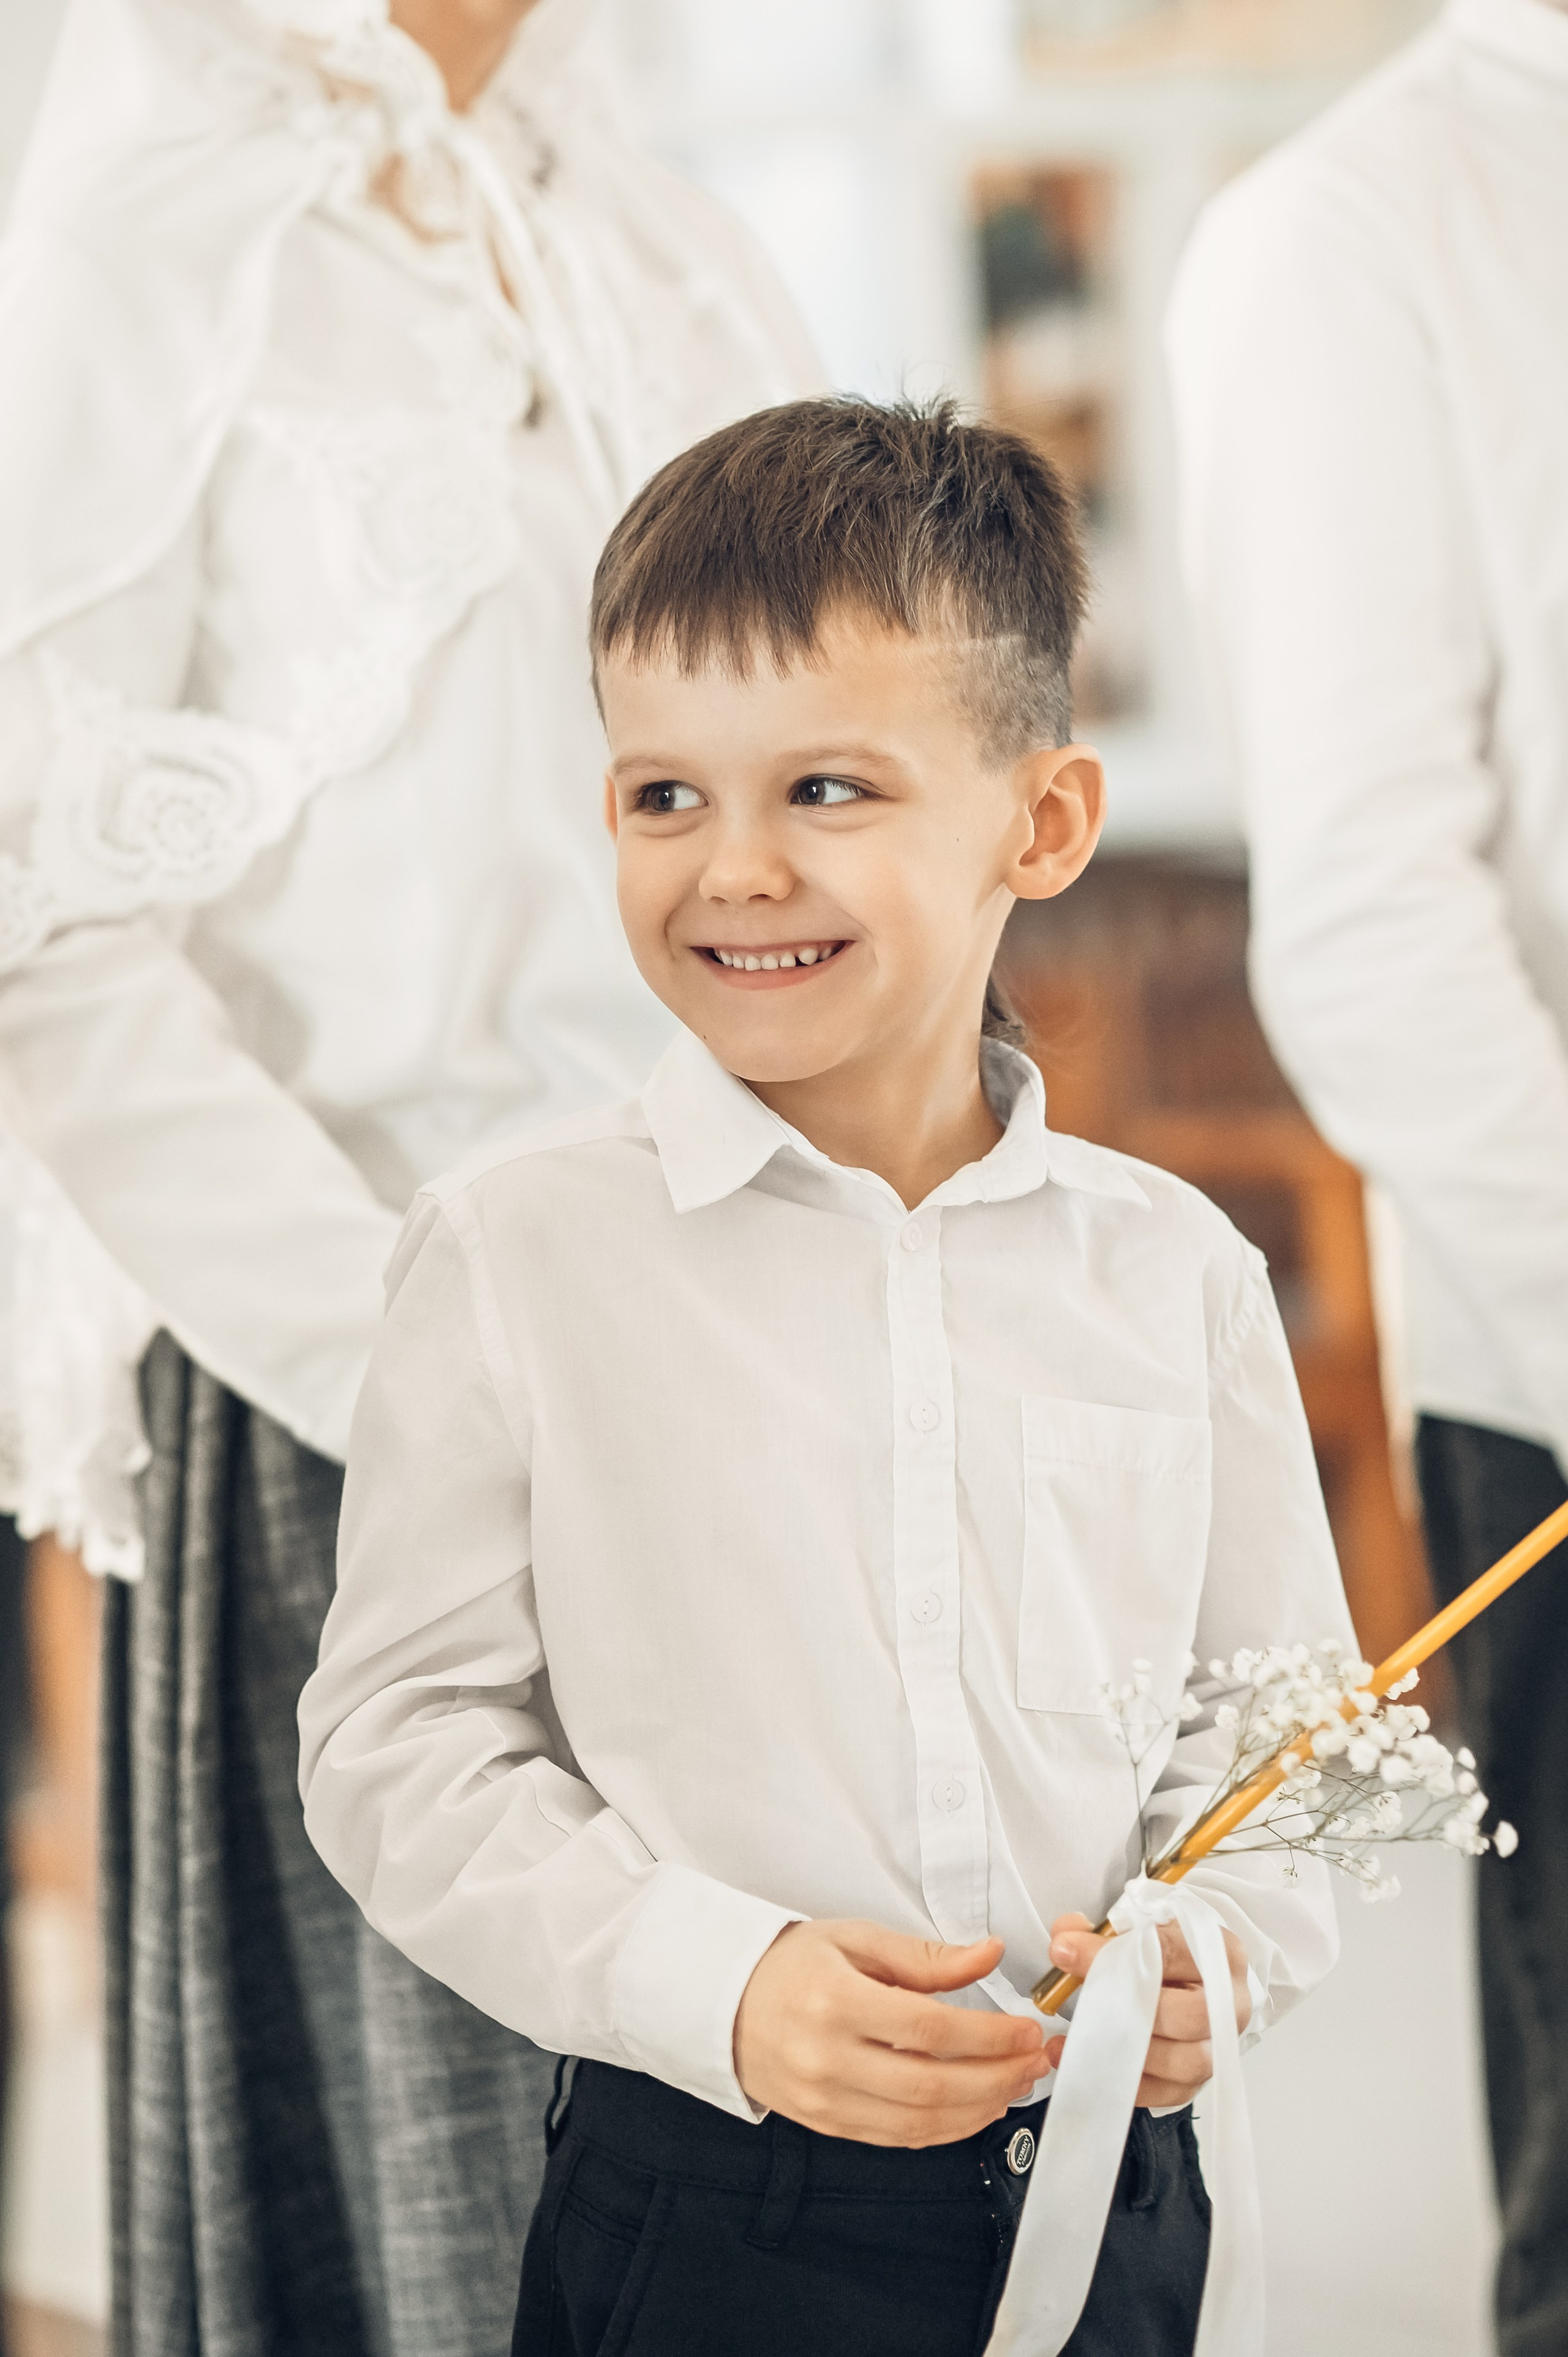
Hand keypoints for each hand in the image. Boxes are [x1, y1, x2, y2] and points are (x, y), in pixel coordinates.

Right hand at [734, 1920, 1046, 2147]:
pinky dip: (944, 2130)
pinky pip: (896, 2138)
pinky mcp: (826, 2125)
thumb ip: (925, 1956)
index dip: (987, 2035)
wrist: (724, 2003)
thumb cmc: (790, 1965)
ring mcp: (825, 2100)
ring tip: (1014, 2085)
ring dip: (979, 2111)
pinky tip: (974, 2109)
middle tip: (1034, 2062)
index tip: (1025, 2030)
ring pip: (918, 2123)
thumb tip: (989, 1954)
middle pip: (930, 2085)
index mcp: (834, 2002)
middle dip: (996, 2078)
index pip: (928, 2029)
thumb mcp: (855, 1939)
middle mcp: (827, 2059)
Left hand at [1042, 1911, 1251, 2107]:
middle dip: (1129, 2008)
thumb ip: (1100, 1933)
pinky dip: (1129, 2083)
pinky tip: (1093, 2068)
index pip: (1168, 1951)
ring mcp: (1218, 2047)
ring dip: (1129, 2052)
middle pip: (1190, 2015)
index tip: (1066, 1953)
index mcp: (1219, 1951)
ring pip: (1184, 2061)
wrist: (1193, 1984)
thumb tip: (1066, 1943)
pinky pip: (1169, 2093)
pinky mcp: (1199, 2081)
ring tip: (1081, 2040)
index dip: (1111, 1953)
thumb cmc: (1166, 1955)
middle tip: (1081, 2001)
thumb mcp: (1139, 1930)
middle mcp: (1230, 2003)